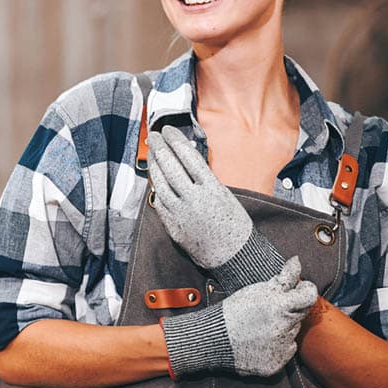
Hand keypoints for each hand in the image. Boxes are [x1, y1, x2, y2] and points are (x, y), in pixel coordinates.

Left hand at [147, 125, 283, 291]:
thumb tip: (186, 159)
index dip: (175, 140)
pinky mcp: (173, 226)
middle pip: (171, 166)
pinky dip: (156, 186)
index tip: (168, 130)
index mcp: (212, 189)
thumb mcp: (225, 195)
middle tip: (153, 136)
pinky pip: (160, 201)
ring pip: (161, 183)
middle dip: (160, 148)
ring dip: (154, 165)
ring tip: (152, 153)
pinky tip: (155, 176)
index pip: (188, 156)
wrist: (235, 256)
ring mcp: (182, 213)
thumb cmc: (235, 225)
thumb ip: (205, 179)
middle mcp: (195, 199)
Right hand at [162, 257, 317, 377]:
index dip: (306, 290)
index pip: (309, 296)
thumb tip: (297, 261)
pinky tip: (262, 340)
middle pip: (301, 314)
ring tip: (261, 325)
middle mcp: (284, 328)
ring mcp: (281, 348)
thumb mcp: (258, 290)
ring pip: (292, 332)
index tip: (300, 289)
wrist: (214, 339)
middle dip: (291, 308)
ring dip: (283, 327)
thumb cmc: (234, 311)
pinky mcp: (277, 363)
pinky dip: (278, 345)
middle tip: (273, 308)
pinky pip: (286, 351)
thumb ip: (283, 277)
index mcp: (280, 306)